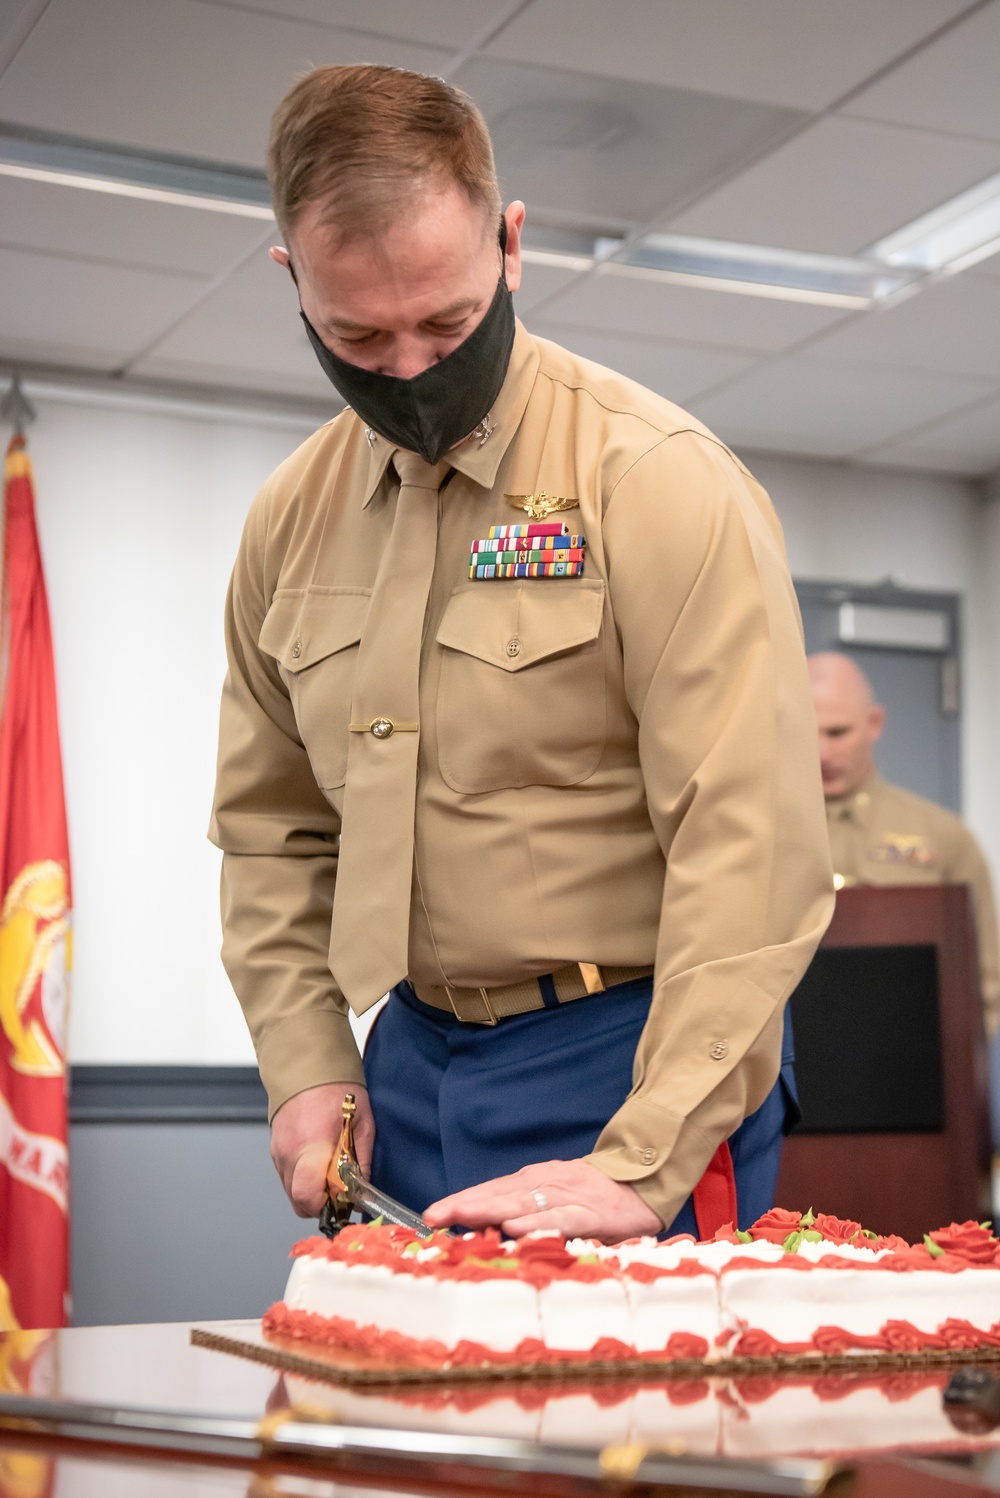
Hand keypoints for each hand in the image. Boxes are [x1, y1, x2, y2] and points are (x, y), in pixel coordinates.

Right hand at [270, 1082, 374, 1217]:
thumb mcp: (363, 1123)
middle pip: (298, 1202)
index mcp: (312, 1146)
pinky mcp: (275, 1150)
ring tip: (330, 1173)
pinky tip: (318, 1162)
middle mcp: (289, 1153)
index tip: (344, 1201)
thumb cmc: (337, 1089)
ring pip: (291, 1191)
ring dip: (310, 1191)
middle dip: (320, 1204)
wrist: (307, 1065)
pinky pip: (287, 1176)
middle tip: (339, 1191)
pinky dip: (302, 1178)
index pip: (308, 1196)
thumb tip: (362, 1190)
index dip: (327, 1207)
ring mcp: (278, 1152)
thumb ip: (361, 1160)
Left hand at [423, 1159, 661, 1243]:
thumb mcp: (555, 1199)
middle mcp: (546, 1184)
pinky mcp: (591, 1213)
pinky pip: (560, 1219)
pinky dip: (537, 1223)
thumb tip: (488, 1230)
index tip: (431, 1214)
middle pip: (499, 1194)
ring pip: (523, 1202)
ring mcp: (568, 1196)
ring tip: (461, 1217)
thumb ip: (526, 1211)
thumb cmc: (595, 1197)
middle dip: (464, 1205)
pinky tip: (515, 1228)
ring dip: (490, 1209)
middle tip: (433, 1216)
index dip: (461, 1201)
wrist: (645, 1183)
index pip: (491, 1190)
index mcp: (535, 1182)